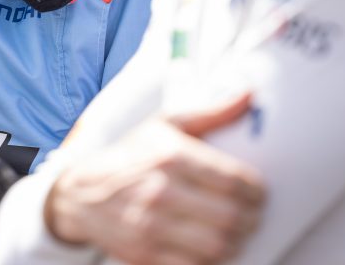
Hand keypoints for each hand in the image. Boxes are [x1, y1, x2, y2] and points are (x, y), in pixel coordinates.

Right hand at [44, 94, 264, 264]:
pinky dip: (213, 259)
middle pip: (230, 217)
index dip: (256, 190)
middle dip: (251, 218)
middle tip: (254, 213)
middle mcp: (162, 191)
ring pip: (217, 246)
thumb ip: (213, 112)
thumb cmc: (133, 154)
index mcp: (171, 156)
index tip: (259, 191)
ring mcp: (152, 226)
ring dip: (237, 241)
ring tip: (238, 230)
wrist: (85, 192)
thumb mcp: (167, 124)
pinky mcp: (146, 254)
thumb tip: (249, 95)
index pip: (232, 181)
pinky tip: (214, 244)